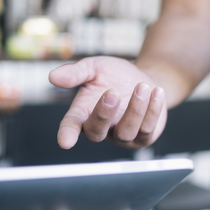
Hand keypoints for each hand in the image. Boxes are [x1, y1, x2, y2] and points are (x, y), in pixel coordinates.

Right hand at [49, 57, 166, 148]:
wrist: (147, 80)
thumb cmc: (116, 76)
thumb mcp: (95, 67)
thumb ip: (76, 73)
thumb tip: (52, 77)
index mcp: (84, 113)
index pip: (71, 126)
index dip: (67, 134)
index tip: (65, 141)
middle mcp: (102, 129)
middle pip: (96, 132)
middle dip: (103, 114)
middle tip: (112, 92)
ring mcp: (123, 137)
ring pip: (125, 132)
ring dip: (135, 109)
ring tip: (142, 85)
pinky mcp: (144, 137)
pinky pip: (147, 130)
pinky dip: (152, 110)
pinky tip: (156, 92)